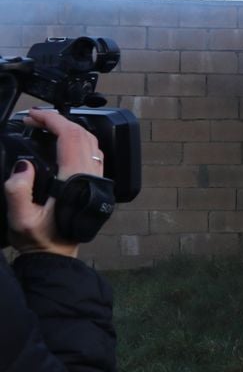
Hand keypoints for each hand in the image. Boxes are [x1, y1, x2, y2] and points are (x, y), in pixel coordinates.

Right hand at [5, 108, 104, 256]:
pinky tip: (62, 141)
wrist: (57, 255)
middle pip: (82, 135)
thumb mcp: (20, 218)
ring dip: (70, 128)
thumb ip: (18, 190)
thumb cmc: (40, 239)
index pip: (70, 137)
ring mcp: (96, 179)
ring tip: (46, 126)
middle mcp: (91, 176)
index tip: (33, 116)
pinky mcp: (96, 183)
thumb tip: (24, 164)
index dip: (52, 120)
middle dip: (59, 120)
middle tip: (35, 118)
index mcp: (75, 180)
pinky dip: (78, 139)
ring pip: (91, 142)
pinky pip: (93, 153)